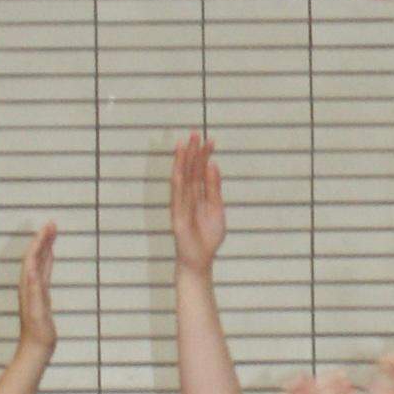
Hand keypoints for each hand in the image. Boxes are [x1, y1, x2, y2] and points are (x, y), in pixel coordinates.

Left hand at [16, 221, 59, 358]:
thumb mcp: (36, 311)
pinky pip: (44, 271)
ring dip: (45, 246)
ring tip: (52, 233)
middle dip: (43, 239)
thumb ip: (33, 290)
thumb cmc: (37, 332)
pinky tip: (51, 255)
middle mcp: (29, 284)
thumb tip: (31, 269)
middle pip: (35, 256)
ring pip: (40, 262)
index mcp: (28, 285)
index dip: (40, 241)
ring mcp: (35, 289)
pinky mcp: (41, 295)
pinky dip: (48, 260)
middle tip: (53, 223)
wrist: (36, 348)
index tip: (49, 226)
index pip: (32, 257)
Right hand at [171, 133, 226, 272]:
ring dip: (183, 162)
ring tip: (185, 144)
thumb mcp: (216, 209)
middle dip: (192, 152)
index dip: (204, 156)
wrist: (200, 259)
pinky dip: (178, 183)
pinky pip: (177, 197)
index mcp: (198, 195)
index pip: (200, 171)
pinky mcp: (177, 216)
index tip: (210, 140)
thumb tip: (212, 165)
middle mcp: (187, 196)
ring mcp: (180, 205)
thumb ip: (214, 188)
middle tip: (196, 133)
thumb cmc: (208, 236)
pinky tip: (179, 169)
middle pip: (190, 170)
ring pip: (181, 179)